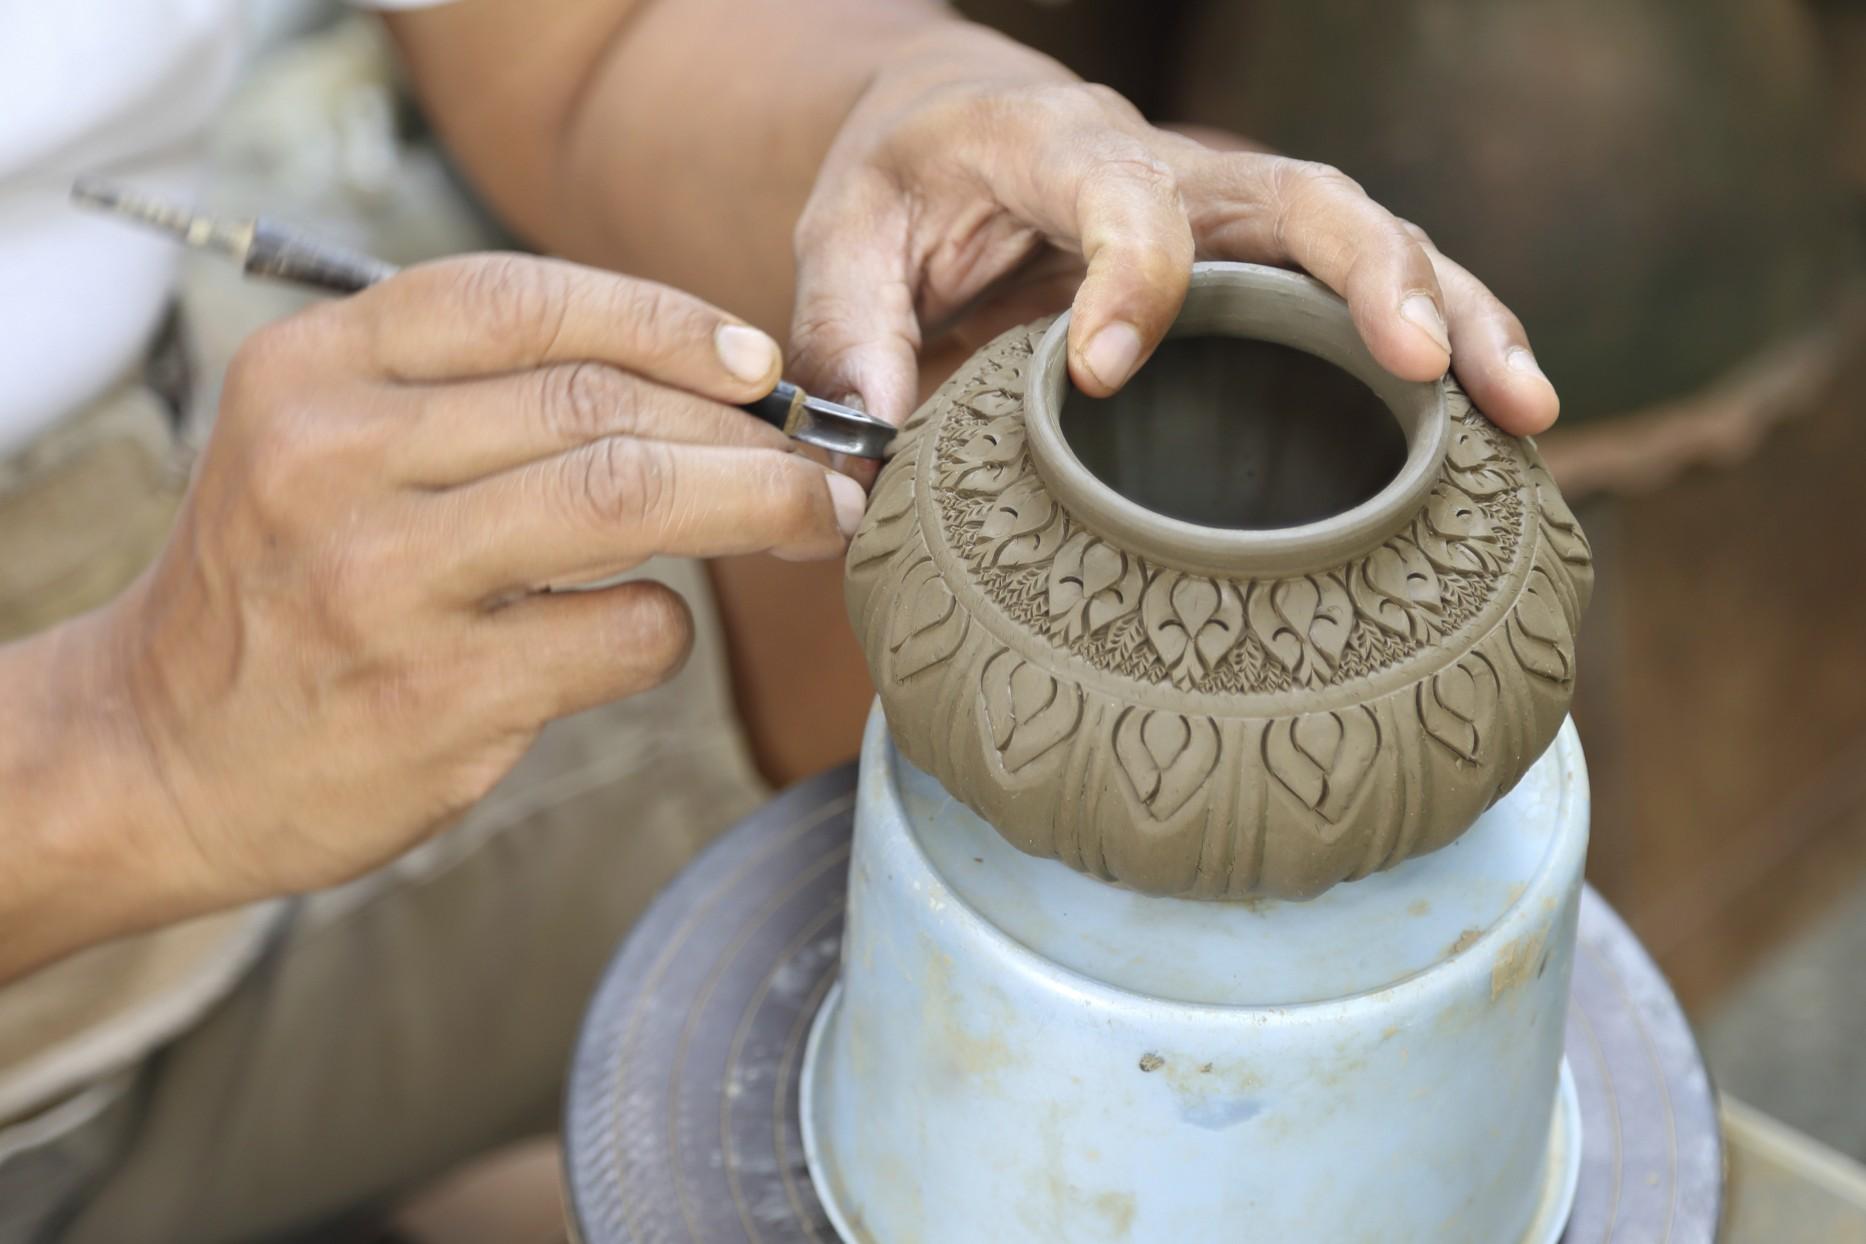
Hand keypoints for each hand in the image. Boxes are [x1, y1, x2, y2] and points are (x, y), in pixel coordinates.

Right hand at [88, 255, 861, 909]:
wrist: (160, 753)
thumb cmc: (285, 583)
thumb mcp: (321, 443)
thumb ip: (468, 395)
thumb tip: (701, 378)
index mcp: (310, 371)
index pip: (521, 299)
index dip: (665, 320)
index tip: (756, 360)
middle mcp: (332, 459)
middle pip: (598, 402)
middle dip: (745, 430)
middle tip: (821, 463)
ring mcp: (380, 581)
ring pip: (627, 499)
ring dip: (753, 506)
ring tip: (811, 523)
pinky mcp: (433, 697)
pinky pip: (620, 634)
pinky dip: (666, 628)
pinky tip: (645, 633)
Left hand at [788, 36, 1558, 435]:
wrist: (958, 123)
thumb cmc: (903, 187)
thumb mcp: (842, 241)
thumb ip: (848, 335)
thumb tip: (861, 467)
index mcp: (1054, 146)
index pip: (1117, 193)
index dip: (1125, 276)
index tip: (1096, 373)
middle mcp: (1168, 167)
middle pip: (1298, 197)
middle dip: (1370, 275)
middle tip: (1421, 364)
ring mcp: (1231, 214)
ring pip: (1369, 241)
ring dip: (1454, 319)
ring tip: (1522, 412)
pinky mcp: (1263, 263)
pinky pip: (1369, 293)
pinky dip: (1445, 347)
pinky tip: (1504, 427)